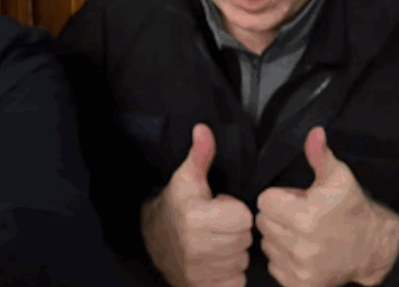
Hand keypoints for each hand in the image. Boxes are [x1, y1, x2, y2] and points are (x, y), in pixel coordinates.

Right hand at [141, 123, 253, 286]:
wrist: (152, 240)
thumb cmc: (177, 204)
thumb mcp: (187, 177)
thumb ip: (200, 154)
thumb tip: (203, 128)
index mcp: (195, 217)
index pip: (243, 217)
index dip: (236, 209)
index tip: (220, 206)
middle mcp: (196, 248)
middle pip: (245, 240)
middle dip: (236, 231)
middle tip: (219, 225)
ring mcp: (198, 273)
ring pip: (242, 262)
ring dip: (234, 252)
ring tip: (216, 241)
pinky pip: (236, 283)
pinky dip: (231, 274)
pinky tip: (217, 261)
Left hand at [256, 127, 398, 286]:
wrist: (372, 247)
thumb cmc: (351, 208)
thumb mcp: (338, 176)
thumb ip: (320, 154)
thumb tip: (314, 132)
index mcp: (305, 218)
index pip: (264, 201)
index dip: (280, 196)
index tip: (297, 199)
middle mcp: (300, 247)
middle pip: (263, 222)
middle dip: (278, 216)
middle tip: (301, 215)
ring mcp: (300, 269)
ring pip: (267, 244)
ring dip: (279, 237)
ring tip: (303, 233)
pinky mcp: (300, 284)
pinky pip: (274, 265)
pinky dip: (284, 258)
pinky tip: (303, 250)